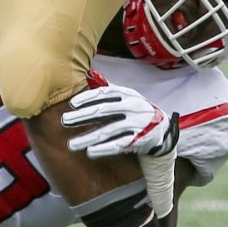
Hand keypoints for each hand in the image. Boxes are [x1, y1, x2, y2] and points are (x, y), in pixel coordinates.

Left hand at [61, 84, 179, 157]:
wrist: (163, 129)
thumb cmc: (137, 110)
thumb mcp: (126, 96)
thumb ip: (108, 88)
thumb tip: (89, 74)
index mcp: (127, 94)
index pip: (105, 93)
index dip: (88, 98)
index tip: (72, 104)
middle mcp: (132, 106)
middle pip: (104, 111)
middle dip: (82, 116)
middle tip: (64, 121)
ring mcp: (136, 123)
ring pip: (109, 131)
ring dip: (88, 138)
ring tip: (71, 145)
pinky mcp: (139, 140)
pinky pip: (119, 145)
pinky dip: (104, 149)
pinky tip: (90, 152)